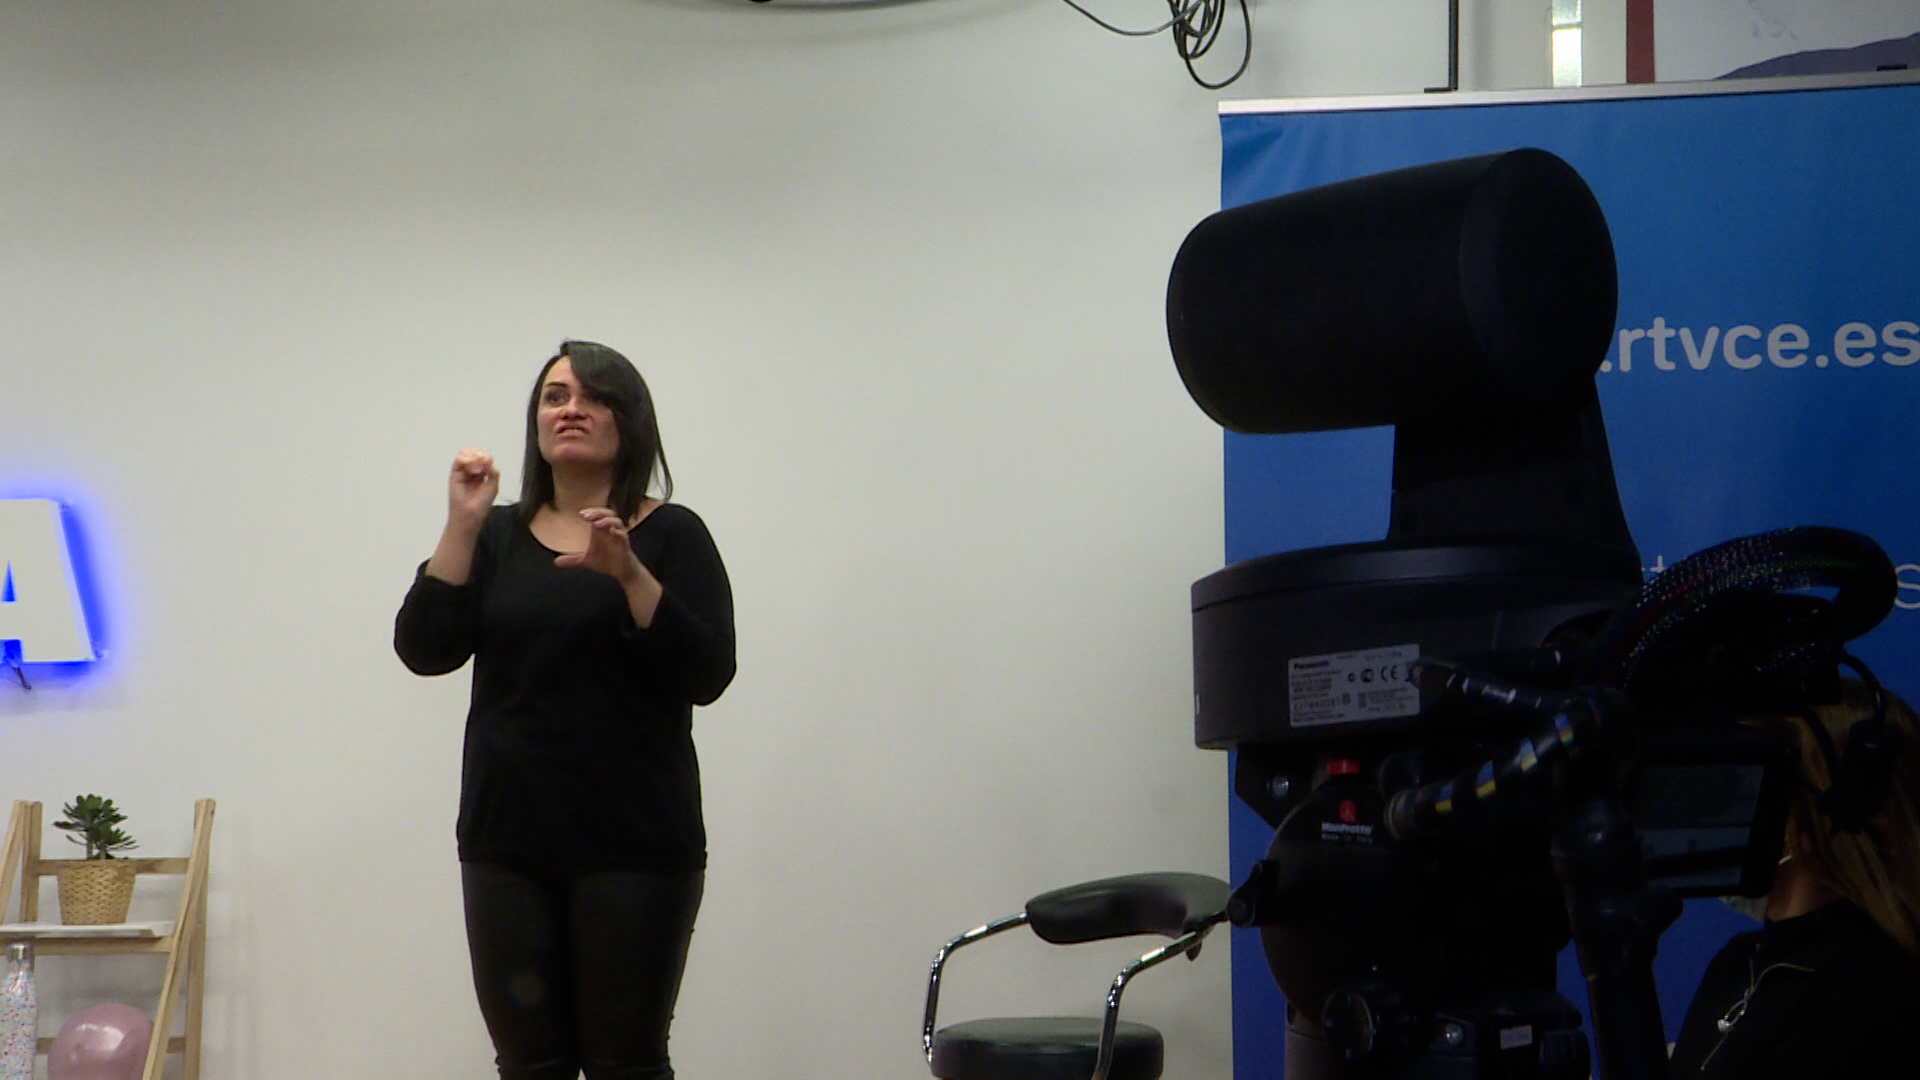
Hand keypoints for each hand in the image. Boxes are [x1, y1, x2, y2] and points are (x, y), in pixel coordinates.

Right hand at [447, 448, 499, 528]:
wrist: (471, 512)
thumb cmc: (482, 503)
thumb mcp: (494, 486)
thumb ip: (493, 472)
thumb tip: (488, 460)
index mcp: (482, 474)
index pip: (483, 458)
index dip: (486, 457)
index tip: (489, 461)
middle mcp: (472, 472)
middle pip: (474, 454)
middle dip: (480, 455)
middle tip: (484, 461)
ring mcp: (463, 472)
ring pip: (466, 455)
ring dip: (473, 457)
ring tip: (478, 467)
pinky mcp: (454, 474)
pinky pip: (458, 461)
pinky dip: (465, 459)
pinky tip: (472, 465)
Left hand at [554, 508, 664, 626]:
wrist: (622, 572)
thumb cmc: (606, 561)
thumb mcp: (587, 560)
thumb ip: (572, 559)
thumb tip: (555, 562)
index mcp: (601, 531)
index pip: (597, 515)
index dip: (590, 512)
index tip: (580, 514)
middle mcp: (610, 530)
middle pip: (607, 514)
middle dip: (598, 512)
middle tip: (586, 516)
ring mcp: (618, 536)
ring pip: (617, 521)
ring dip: (607, 520)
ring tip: (597, 524)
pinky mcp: (625, 545)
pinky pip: (624, 535)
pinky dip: (619, 532)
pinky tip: (612, 532)